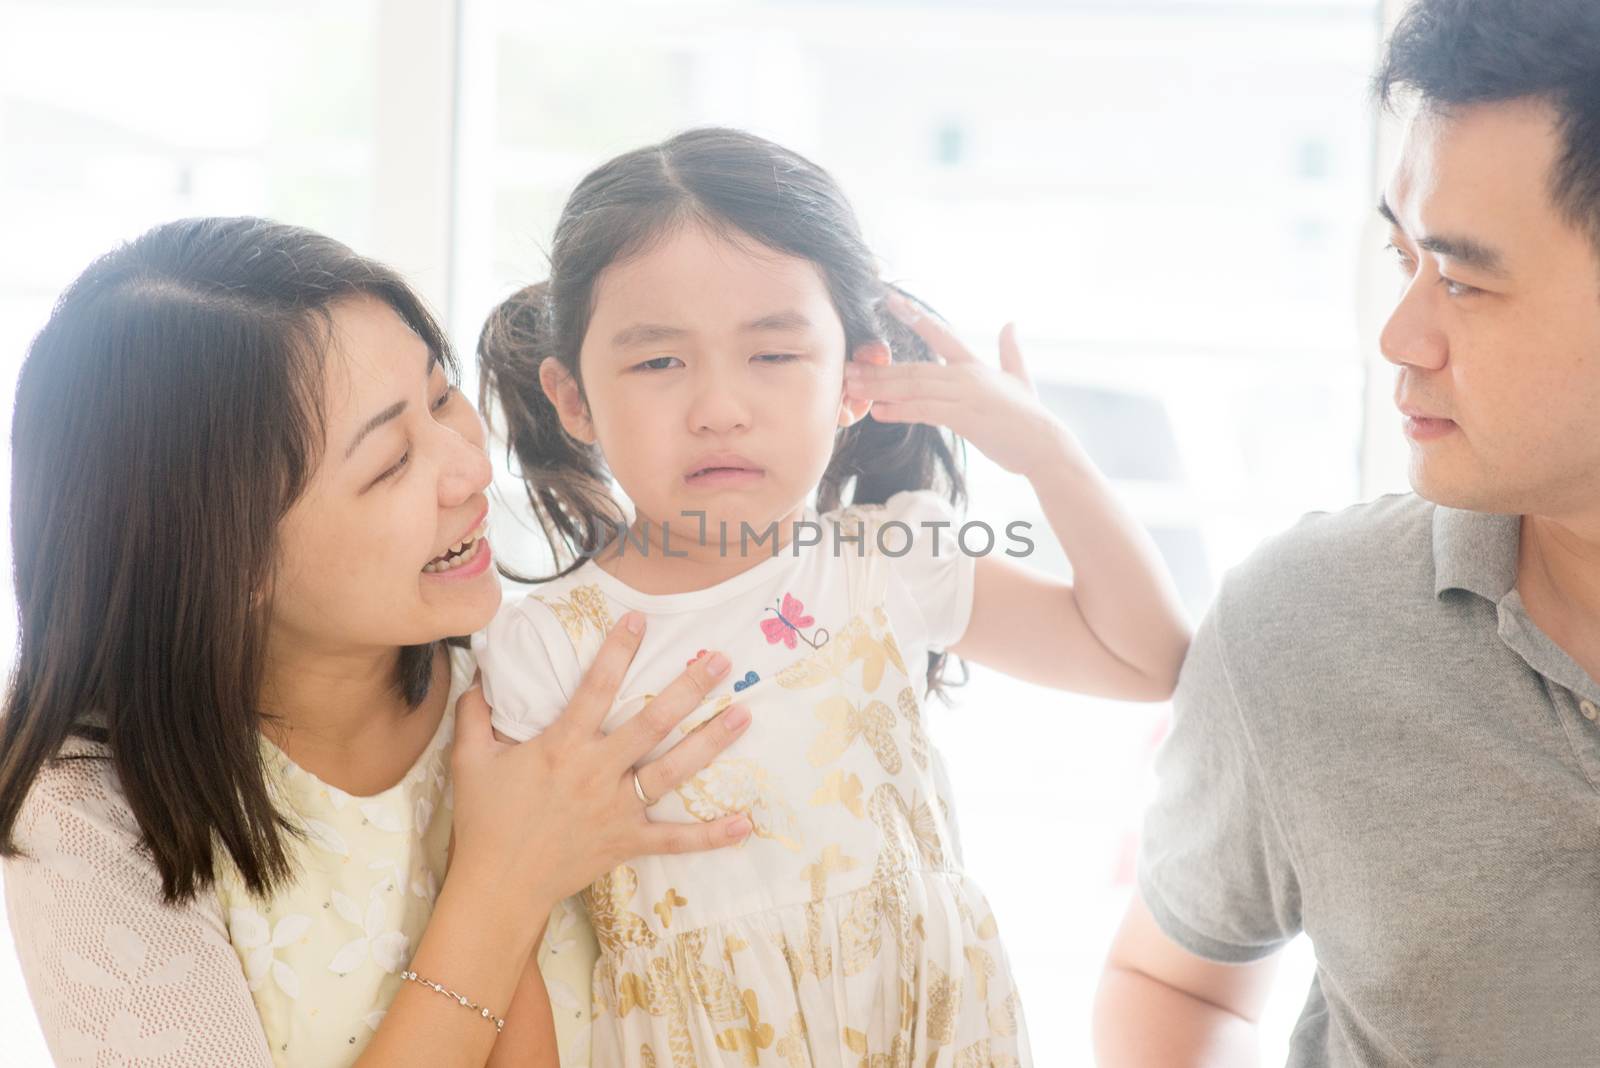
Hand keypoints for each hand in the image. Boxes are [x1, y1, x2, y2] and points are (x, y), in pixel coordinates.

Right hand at [447, 612, 752, 911]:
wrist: (497, 885)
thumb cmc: (485, 820)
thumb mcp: (470, 759)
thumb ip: (476, 713)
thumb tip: (481, 673)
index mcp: (562, 747)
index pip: (596, 689)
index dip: (618, 651)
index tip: (640, 620)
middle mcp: (596, 772)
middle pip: (652, 723)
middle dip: (689, 689)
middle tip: (721, 660)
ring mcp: (617, 809)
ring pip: (673, 770)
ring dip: (711, 742)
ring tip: (744, 714)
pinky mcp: (627, 842)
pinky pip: (676, 839)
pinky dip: (711, 835)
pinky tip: (745, 823)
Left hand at [846, 291, 1077, 477]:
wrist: (1044, 444)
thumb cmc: (1029, 416)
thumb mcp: (1020, 377)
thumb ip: (1011, 350)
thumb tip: (1012, 323)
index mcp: (975, 364)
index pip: (941, 333)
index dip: (915, 316)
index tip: (890, 300)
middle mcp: (966, 375)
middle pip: (915, 366)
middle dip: (881, 368)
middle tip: (850, 367)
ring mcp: (965, 394)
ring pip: (915, 386)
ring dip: (881, 387)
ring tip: (854, 387)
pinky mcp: (965, 416)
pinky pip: (925, 410)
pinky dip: (900, 410)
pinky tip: (878, 411)